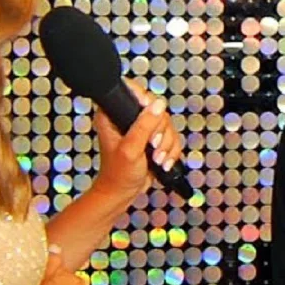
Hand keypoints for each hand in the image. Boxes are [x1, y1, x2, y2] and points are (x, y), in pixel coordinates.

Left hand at [93, 80, 184, 199]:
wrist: (123, 193)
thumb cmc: (118, 175)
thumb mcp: (130, 149)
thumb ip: (143, 126)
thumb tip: (157, 105)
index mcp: (113, 114)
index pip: (131, 90)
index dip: (144, 99)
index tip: (150, 114)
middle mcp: (127, 117)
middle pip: (156, 109)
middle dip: (160, 131)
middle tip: (152, 145)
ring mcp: (141, 128)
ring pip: (167, 124)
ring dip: (166, 144)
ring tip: (156, 158)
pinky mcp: (152, 138)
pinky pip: (172, 136)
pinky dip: (170, 151)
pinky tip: (161, 162)